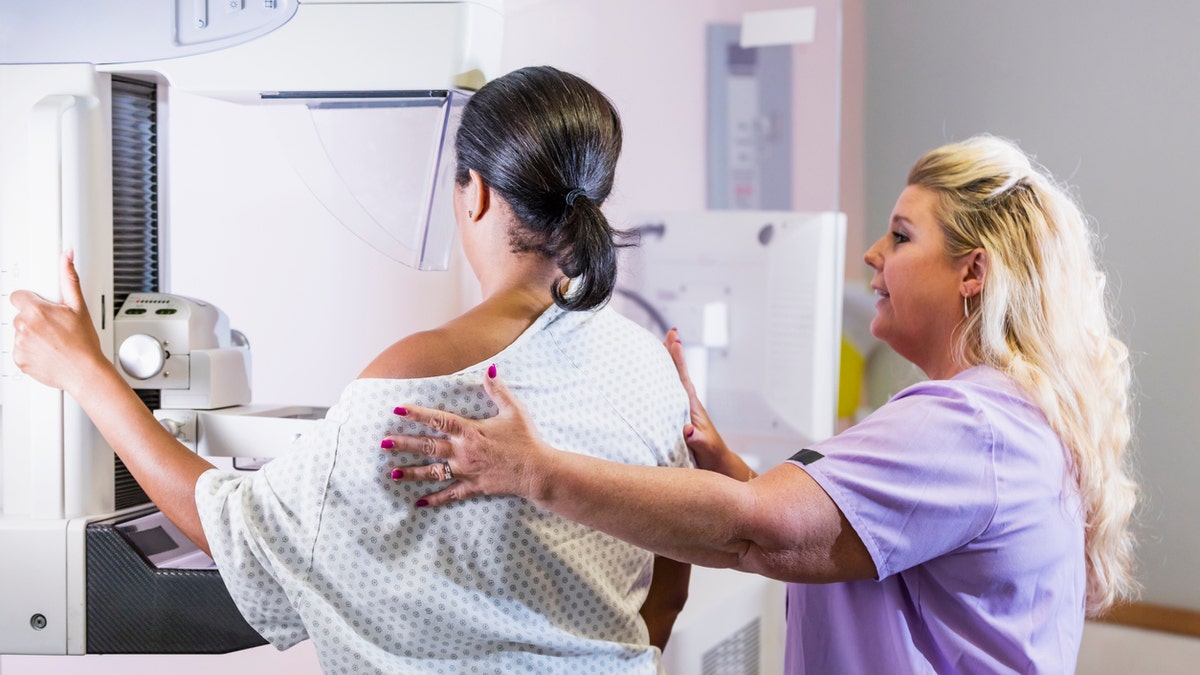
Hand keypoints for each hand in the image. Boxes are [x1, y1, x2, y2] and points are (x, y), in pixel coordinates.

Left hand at [10, 251, 106, 392]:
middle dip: (34, 319)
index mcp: (36, 311)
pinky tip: (47, 352)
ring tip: (53, 342)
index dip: (30, 301)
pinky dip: (30, 352)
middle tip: (53, 328)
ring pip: (20, 333)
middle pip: (20, 316)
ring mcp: (20, 344)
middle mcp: (24, 327)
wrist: (85, 373)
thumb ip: (69, 279)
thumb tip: (66, 257)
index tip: (41, 308)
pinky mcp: (19, 360)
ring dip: (32, 336)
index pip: (18, 297)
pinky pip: (20, 351)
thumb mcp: (79, 307)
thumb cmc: (84, 343)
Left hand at [383, 366, 553, 506]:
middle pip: (428, 447)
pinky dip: (435, 499)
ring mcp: (466, 471)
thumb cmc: (526, 439)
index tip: (398, 409)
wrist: (537, 471)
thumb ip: (498, 390)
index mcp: (470, 431)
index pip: (438, 420)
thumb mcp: (514, 410)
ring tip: (392, 473)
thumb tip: (490, 369)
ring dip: (412, 472)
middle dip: (404, 444)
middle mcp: (463, 452)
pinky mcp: (473, 486)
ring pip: (433, 472)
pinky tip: (419, 502)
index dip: (417, 414)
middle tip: (384, 443)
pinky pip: (450, 494)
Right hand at [663, 328, 733, 469]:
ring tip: (660, 345)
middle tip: (671, 332)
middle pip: (678, 374)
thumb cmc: (712, 457)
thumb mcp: (705, 449)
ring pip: (672, 382)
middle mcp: (688, 405)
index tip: (676, 341)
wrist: (718, 466)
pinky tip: (652, 378)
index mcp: (693, 407)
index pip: (684, 380)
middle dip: (673, 354)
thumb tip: (689, 430)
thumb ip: (698, 440)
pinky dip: (660, 382)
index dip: (678, 360)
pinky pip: (667, 395)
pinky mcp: (677, 417)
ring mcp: (683, 410)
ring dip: (667, 364)